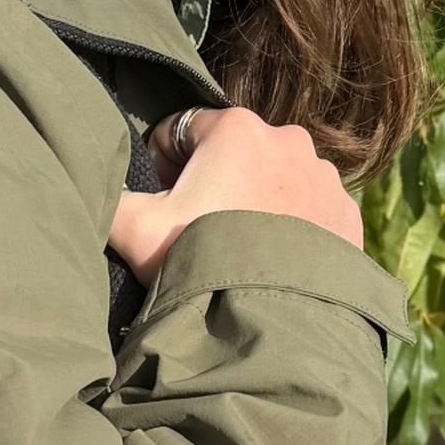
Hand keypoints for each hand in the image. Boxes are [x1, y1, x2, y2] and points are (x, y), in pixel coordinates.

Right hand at [106, 105, 365, 284]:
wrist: (274, 316)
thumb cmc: (200, 260)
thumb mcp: (135, 229)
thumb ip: (109, 200)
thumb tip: (97, 192)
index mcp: (235, 128)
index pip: (181, 130)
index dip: (162, 166)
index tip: (163, 204)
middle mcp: (288, 139)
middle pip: (234, 153)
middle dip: (215, 183)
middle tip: (200, 232)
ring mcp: (324, 177)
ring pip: (276, 180)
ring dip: (256, 203)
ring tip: (240, 249)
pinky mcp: (347, 214)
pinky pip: (311, 211)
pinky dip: (293, 227)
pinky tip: (275, 261)